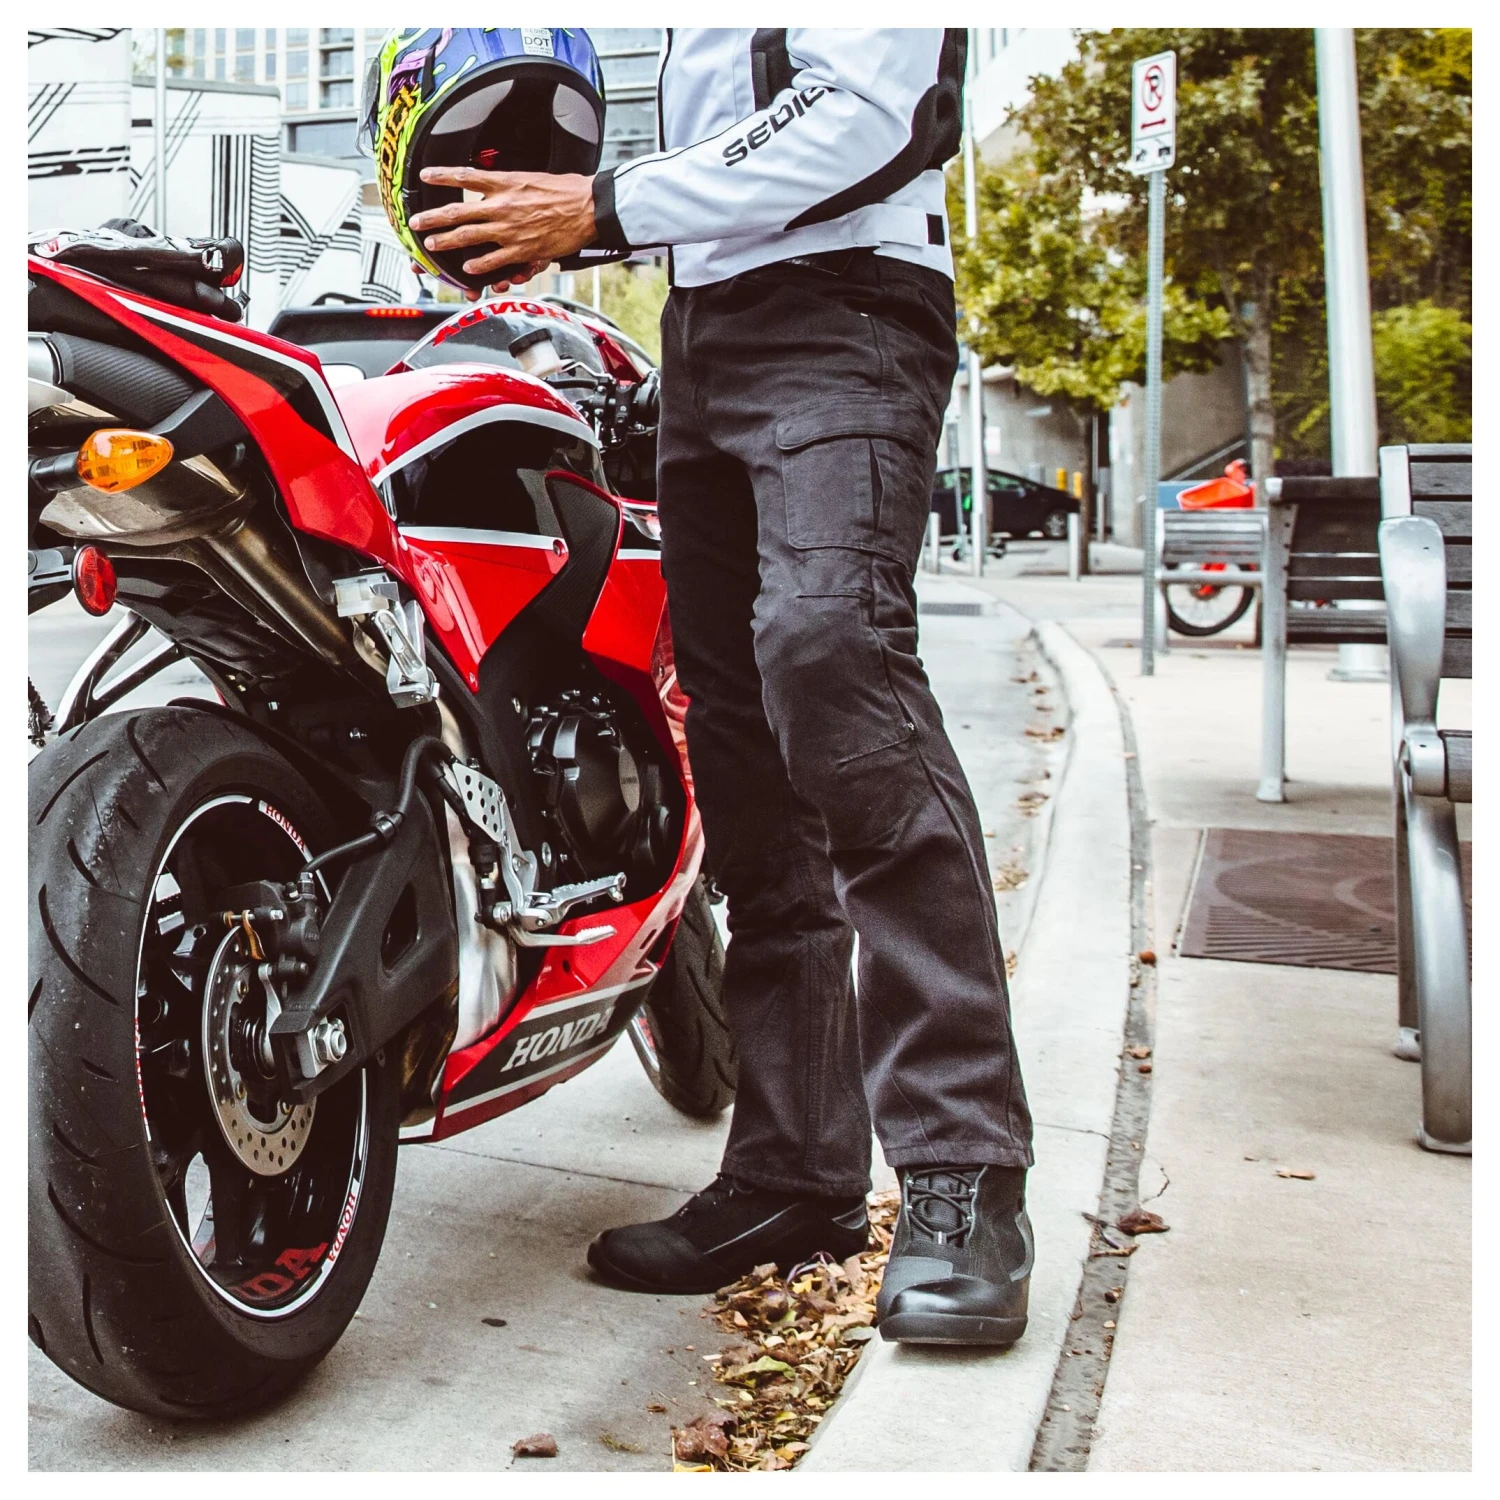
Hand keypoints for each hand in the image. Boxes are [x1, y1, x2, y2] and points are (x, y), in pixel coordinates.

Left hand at [409, 167, 595, 282]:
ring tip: (431, 246)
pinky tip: (466, 268)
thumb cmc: (567, 191)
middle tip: (415, 223)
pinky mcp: (522, 250)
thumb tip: (495, 187)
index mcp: (505, 183)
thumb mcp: (532, 178)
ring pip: (468, 237)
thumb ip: (510, 185)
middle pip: (457, 211)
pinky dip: (477, 266)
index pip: (465, 176)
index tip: (425, 176)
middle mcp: (502, 206)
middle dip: (432, 218)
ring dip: (445, 242)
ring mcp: (509, 230)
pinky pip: (493, 260)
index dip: (442, 176)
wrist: (589, 208)